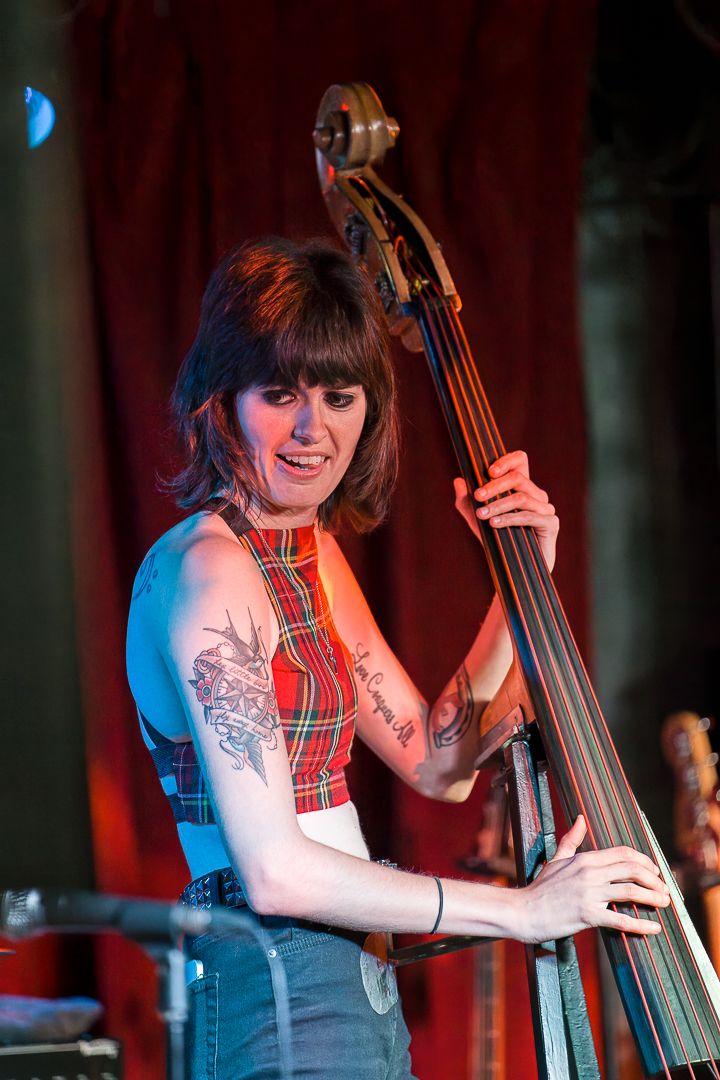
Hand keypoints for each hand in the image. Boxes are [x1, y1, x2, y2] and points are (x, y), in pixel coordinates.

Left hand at [453, 450, 559, 569]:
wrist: (514, 570)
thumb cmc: (498, 540)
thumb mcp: (476, 520)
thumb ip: (466, 502)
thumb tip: (458, 481)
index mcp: (522, 487)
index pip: (520, 460)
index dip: (507, 460)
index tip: (488, 471)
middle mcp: (537, 495)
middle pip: (518, 478)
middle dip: (494, 486)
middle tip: (477, 496)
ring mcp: (546, 508)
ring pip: (521, 497)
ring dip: (498, 505)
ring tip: (481, 514)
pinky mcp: (551, 523)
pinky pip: (528, 516)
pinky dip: (509, 519)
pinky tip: (494, 524)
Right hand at [513, 816, 670, 943]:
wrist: (523, 911)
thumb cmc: (540, 888)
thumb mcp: (556, 859)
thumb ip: (571, 839)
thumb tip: (580, 819)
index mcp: (585, 859)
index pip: (623, 853)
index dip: (644, 861)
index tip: (654, 872)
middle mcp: (589, 873)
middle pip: (632, 870)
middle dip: (653, 879)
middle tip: (664, 889)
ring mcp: (589, 893)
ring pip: (630, 892)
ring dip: (653, 898)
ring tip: (664, 904)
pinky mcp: (587, 915)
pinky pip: (620, 920)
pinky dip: (641, 925)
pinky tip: (654, 928)